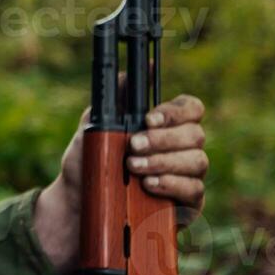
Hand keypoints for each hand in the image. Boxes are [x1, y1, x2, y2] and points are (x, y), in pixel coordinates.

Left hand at [33, 80, 207, 274]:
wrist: (78, 204)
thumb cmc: (91, 163)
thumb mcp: (96, 128)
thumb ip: (117, 99)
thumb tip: (138, 69)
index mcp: (167, 127)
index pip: (191, 108)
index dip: (175, 111)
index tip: (149, 119)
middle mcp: (183, 149)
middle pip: (196, 134)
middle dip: (163, 139)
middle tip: (133, 146)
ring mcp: (188, 177)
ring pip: (197, 161)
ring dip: (164, 161)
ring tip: (134, 166)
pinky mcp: (188, 205)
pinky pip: (194, 191)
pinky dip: (171, 184)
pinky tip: (149, 184)